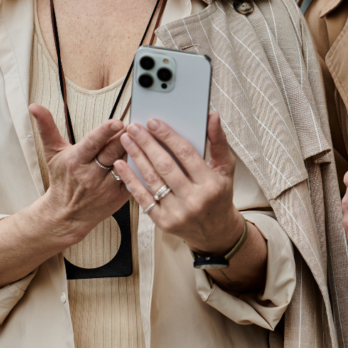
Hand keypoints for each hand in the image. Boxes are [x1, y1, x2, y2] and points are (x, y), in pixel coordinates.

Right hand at [28, 103, 130, 244]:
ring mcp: (107, 187)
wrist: (66, 214)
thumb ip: (47, 128)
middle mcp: (91, 175)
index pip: (93, 143)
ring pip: (126, 162)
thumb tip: (34, 107)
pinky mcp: (120, 196)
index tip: (117, 122)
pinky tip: (146, 154)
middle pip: (113, 151)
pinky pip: (134, 176)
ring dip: (135, 149)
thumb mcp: (53, 153)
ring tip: (142, 136)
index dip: (106, 132)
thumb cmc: (62, 179)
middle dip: (125, 137)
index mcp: (76, 161)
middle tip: (135, 125)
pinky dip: (140, 165)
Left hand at [114, 113, 242, 255]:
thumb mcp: (225, 168)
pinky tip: (121, 165)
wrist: (215, 232)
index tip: (153, 122)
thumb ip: (218, 141)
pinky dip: (130, 180)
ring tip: (126, 139)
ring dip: (137, 157)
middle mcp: (194, 200)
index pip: (186, 154)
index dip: (168, 136)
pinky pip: (143, 198)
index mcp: (211, 184)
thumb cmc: (220, 194)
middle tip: (134, 127)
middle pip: (165, 166)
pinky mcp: (163, 222)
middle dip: (147, 143)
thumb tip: (213, 115)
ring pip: (152, 180)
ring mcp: (177, 213)